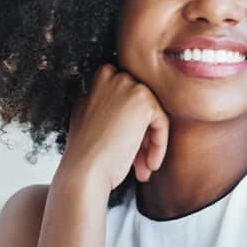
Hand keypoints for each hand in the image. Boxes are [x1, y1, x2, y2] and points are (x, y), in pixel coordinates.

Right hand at [62, 65, 168, 192]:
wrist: (84, 170)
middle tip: (139, 162)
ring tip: (143, 167)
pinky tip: (148, 165)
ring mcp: (128, 85)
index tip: (128, 147)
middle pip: (141, 105)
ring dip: (150, 143)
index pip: (127, 98)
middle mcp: (112, 76)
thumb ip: (107, 104)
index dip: (129, 125)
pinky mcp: (144, 101)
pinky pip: (161, 123)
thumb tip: (128, 109)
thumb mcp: (90, 117)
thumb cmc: (86, 152)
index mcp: (98, 78)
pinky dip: (159, 146)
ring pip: (153, 115)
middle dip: (142, 135)